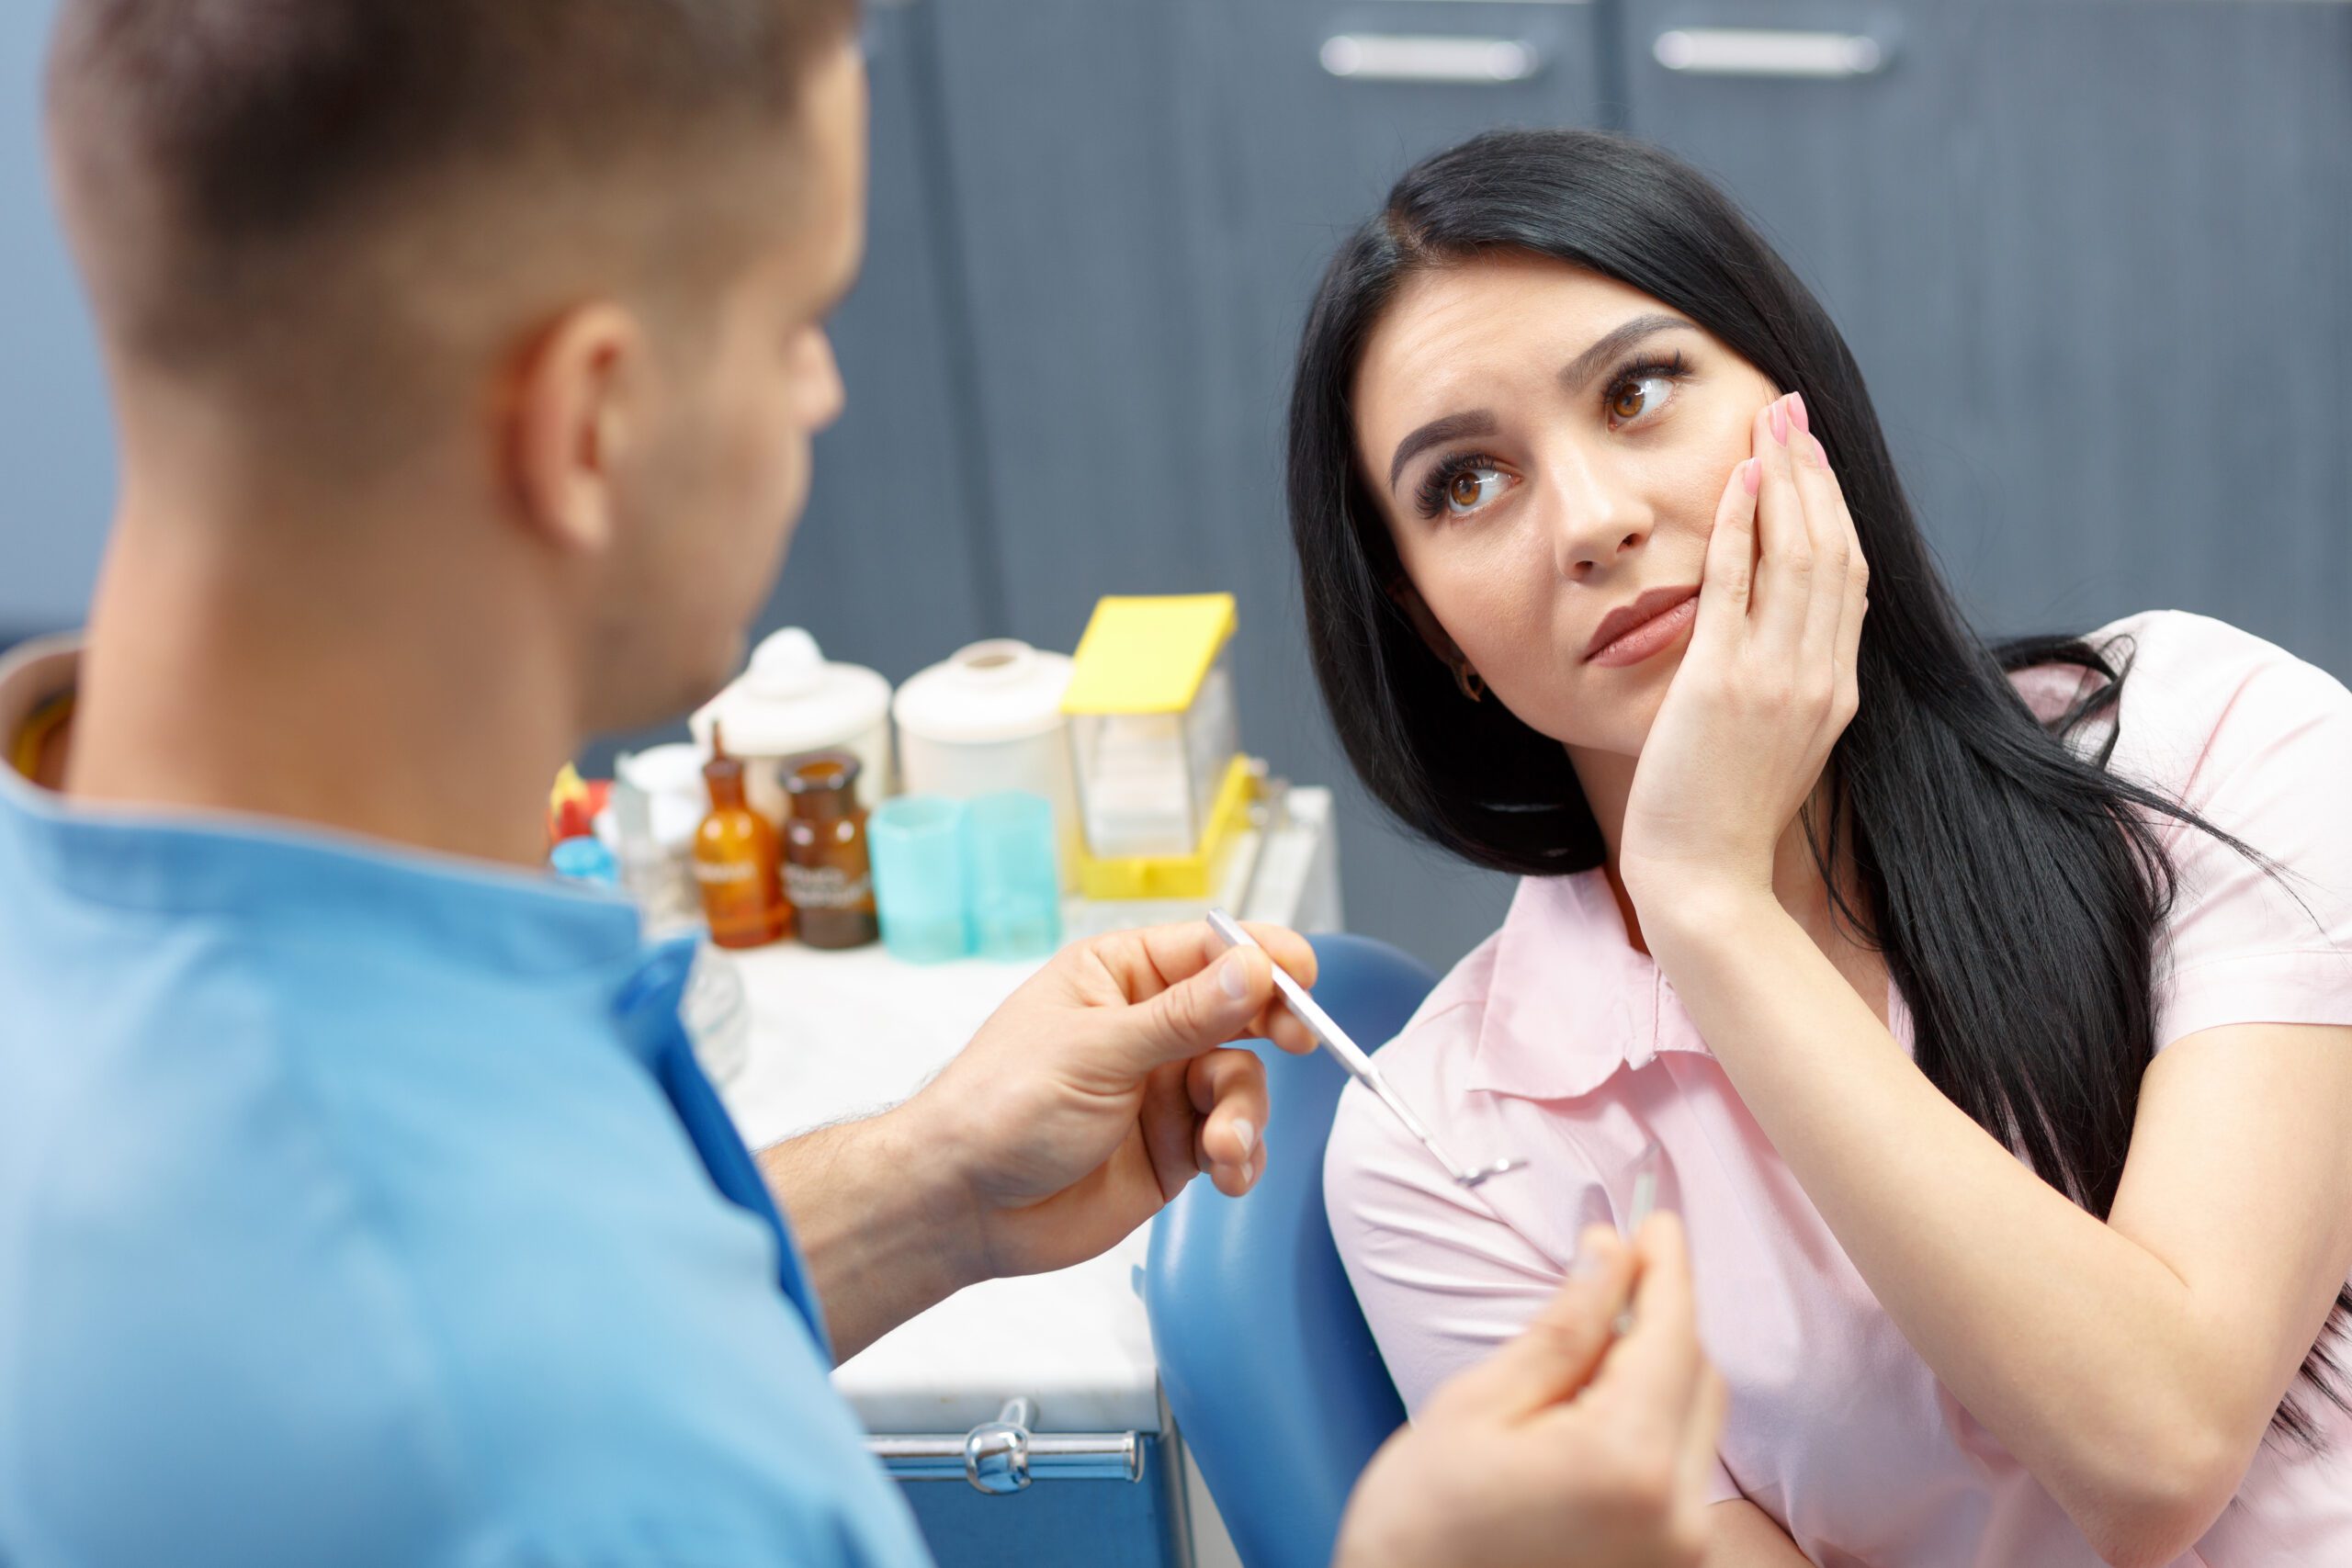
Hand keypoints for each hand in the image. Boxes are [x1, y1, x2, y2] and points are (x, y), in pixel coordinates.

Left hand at [904, 921, 1318, 1282]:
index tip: (1303, 977)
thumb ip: (1183, 1016)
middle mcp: (1148, 1026)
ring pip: (1242, 1082)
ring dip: (1245, 1114)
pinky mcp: (1173, 1147)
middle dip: (1275, 1027)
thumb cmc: (1001, 1108)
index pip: (1210, 949)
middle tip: (1300, 1041)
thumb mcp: (1097, 1051)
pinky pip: (1233, 1141)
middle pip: (1242, 1011)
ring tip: (1222, 1148)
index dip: (1262, 958)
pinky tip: (1226, 1174)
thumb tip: (1253, 970)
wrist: (963, 1206)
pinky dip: (1241, 1157)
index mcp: (1120, 976)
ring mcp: (1162, 1088)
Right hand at [1334, 1215, 1727, 1567]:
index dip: (1667, 1268)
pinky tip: (1590, 1413)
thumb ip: (1563, 1328)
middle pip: (1699, 1375)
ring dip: (1657, 1371)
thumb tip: (1610, 1254)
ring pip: (1697, 1419)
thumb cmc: (1423, 1527)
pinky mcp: (1667, 1565)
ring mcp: (1679, 1549)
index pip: (1673, 1334)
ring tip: (1581, 1357)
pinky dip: (1651, 1423)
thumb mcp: (1478, 1404)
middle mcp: (1675, 1513)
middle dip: (1660, 1316)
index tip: (1657, 1221)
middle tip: (1611, 1273)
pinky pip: (1681, 1467)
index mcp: (1625, 1461)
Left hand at [1618, 391, 1867, 912]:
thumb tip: (1773, 640)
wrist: (1704, 879)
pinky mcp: (1725, 684)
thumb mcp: (1774, 744)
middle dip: (1814, 474)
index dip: (1834, 510)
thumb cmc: (1724, 818)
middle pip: (1832, 552)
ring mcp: (1777, 680)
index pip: (1846, 580)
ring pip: (1797, 557)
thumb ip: (1785, 688)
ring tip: (1768, 424)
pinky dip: (1742, 527)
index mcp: (1835, 692)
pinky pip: (1739, 587)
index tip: (1813, 458)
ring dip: (1784, 482)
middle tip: (1792, 412)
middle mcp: (1819, 678)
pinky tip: (1737, 481)